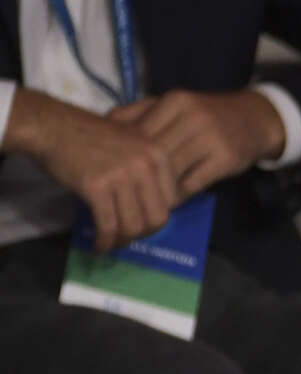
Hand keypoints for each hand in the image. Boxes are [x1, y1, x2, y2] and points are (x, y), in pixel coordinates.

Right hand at [1, 89, 179, 250]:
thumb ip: (148, 168)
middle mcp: (145, 165)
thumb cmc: (89, 136)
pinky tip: (98, 246)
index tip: (143, 222)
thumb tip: (153, 204)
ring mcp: (122, 176)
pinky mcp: (97, 188)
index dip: (157, 216)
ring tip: (112, 243)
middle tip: (128, 237)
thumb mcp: (131, 144)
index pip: (173, 200)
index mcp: (158, 154)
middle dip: (143, 234)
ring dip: (122, 241)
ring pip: (133, 225)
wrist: (53, 126)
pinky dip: (104, 241)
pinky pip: (108, 225)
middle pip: (157, 217)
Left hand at [111, 89, 286, 197]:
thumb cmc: (208, 115)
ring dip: (156, 189)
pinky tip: (170, 202)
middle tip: (122, 192)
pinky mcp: (225, 159)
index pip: (138, 132)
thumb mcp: (177, 106)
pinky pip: (192, 183)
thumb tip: (104, 125)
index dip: (123, 154)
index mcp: (175, 102)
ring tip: (143, 200)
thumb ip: (142, 112)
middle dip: (137, 175)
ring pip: (170, 171)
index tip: (113, 170)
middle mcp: (192, 117)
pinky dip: (178, 195)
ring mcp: (211, 138)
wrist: (256, 119)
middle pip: (152, 154)